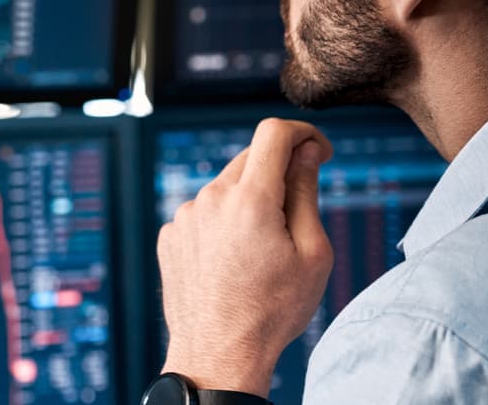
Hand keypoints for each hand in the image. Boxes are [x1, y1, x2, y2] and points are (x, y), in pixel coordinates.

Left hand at [157, 118, 333, 397]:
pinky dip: (221, 223)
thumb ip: (306, 192)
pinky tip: (231, 262)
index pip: (274, 133)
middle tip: (294, 214)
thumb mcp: (312, 253)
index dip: (302, 133)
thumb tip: (305, 152)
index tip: (317, 151)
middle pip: (251, 159)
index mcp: (251, 200)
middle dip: (277, 172)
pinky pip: (203, 213)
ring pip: (225, 187)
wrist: (217, 354)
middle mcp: (211, 199)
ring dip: (247, 201)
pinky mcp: (170, 235)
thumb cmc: (272, 311)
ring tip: (259, 252)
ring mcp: (185, 217)